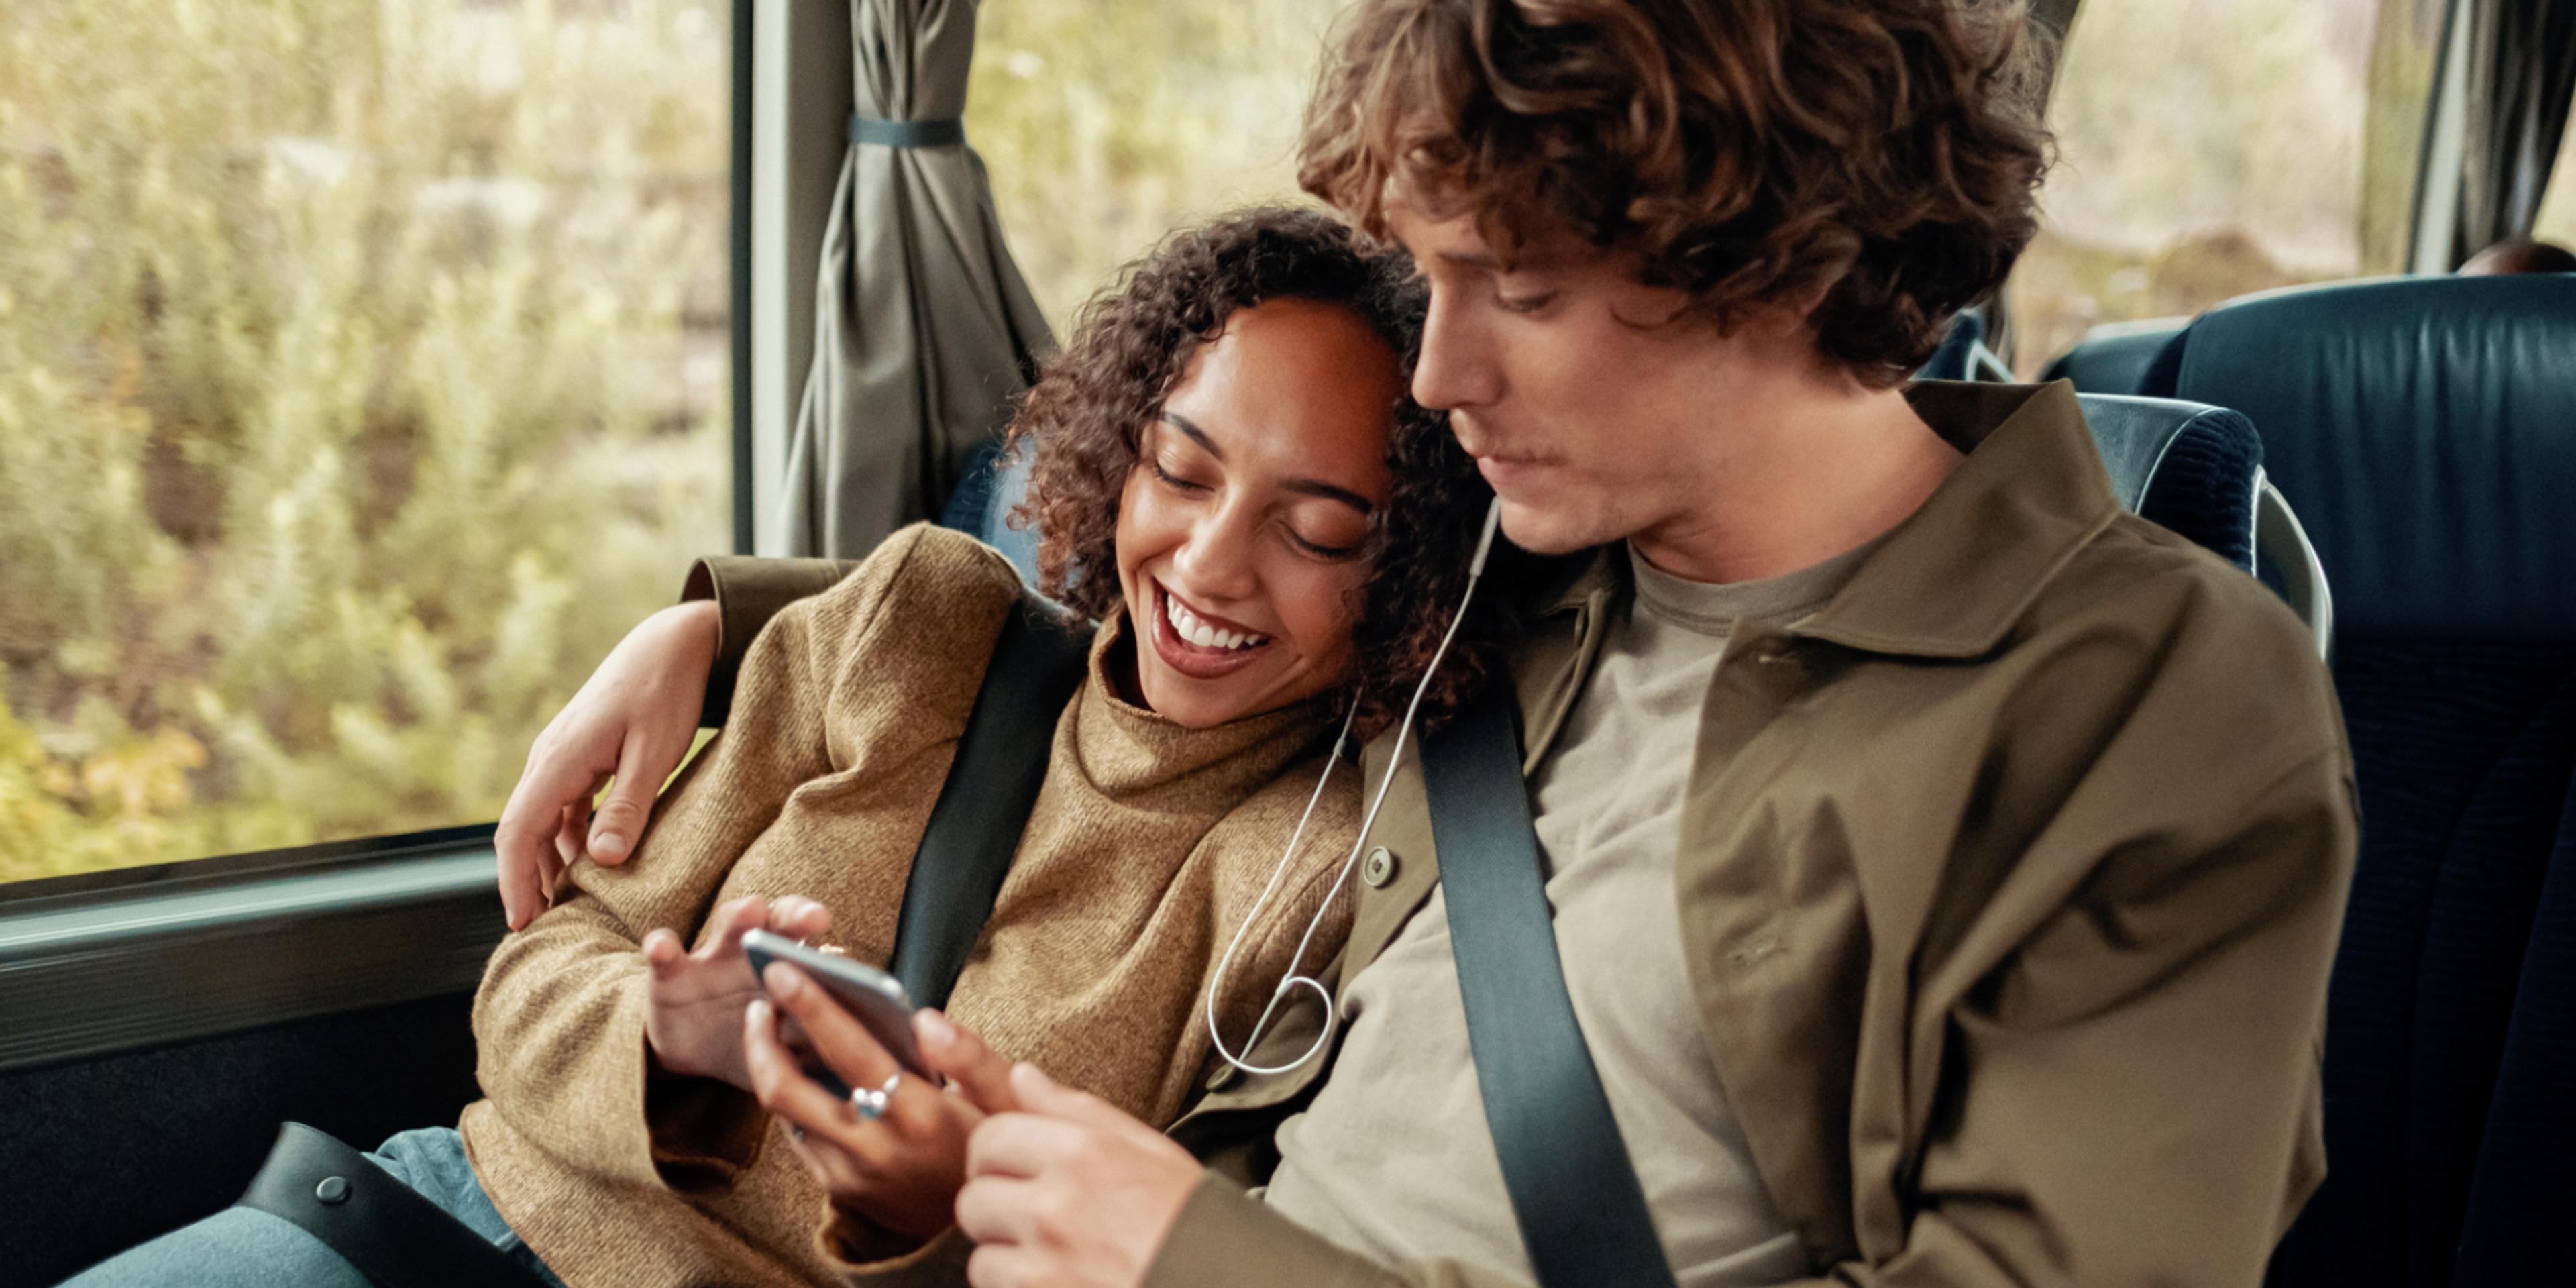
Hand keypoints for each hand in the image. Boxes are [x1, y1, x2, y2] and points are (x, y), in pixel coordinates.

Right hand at [495, 599, 719, 928]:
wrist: (672, 642)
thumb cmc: (667, 691)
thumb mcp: (655, 752)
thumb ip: (629, 806)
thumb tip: (601, 861)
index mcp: (559, 757)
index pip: (518, 830)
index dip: (514, 880)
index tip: (522, 922)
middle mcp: (549, 757)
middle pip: (521, 830)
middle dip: (525, 881)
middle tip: (542, 929)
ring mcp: (561, 756)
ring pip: (541, 821)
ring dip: (547, 863)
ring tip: (565, 908)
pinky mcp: (579, 756)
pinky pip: (562, 807)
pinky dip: (568, 840)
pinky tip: (589, 866)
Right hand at [643, 895, 830, 1091]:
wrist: (697, 1048)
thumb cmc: (760, 1039)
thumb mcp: (790, 1045)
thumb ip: (821, 1039)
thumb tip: (870, 1056)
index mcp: (794, 968)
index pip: (819, 948)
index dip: (836, 958)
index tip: (843, 960)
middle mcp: (760, 952)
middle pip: (781, 922)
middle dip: (797, 914)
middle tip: (815, 918)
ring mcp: (713, 958)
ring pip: (729, 925)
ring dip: (741, 915)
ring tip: (752, 912)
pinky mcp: (671, 974)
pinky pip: (665, 955)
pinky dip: (663, 947)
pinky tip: (663, 946)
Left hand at [743, 978, 1021, 1243]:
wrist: (983, 1227)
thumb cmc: (997, 1150)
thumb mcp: (1005, 1100)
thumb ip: (970, 1055)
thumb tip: (926, 1018)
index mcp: (921, 1115)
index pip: (851, 1053)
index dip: (812, 1008)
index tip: (782, 970)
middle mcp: (876, 1148)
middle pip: (788, 1091)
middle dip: (761, 1039)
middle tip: (759, 1001)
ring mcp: (851, 1175)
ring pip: (785, 1116)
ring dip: (771, 1068)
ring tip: (772, 1029)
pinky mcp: (841, 1192)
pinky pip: (800, 1139)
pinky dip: (794, 1101)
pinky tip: (802, 1075)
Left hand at [954, 1063, 1204, 1287]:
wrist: (1227, 1281)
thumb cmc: (1190, 1219)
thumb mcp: (1146, 1147)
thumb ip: (1074, 1110)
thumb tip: (1021, 1075)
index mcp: (1082, 1152)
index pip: (990, 1137)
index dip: (996, 1155)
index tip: (1012, 1170)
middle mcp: (1057, 1204)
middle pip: (973, 1196)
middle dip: (997, 1207)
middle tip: (1033, 1217)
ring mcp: (1047, 1260)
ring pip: (980, 1253)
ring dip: (1007, 1256)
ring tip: (1053, 1255)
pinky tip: (1058, 1280)